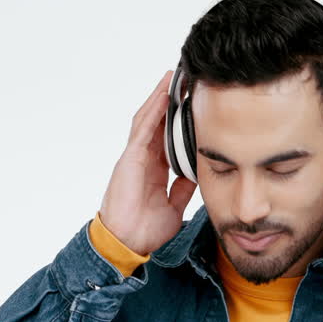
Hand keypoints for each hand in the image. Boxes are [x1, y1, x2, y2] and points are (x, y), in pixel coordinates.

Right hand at [98, 69, 198, 255]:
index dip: (179, 120)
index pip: (167, 137)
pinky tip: (163, 95)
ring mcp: (135, 156)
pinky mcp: (130, 158)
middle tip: (186, 82)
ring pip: (148, 119)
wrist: (128, 243)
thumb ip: (182, 189)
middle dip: (170, 101)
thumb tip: (194, 175)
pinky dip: (153, 110)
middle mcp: (143, 159)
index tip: (193, 105)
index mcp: (153, 169)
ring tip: (173, 78)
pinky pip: (142, 129)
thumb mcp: (174, 206)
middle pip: (157, 122)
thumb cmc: (144, 229)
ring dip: (160, 98)